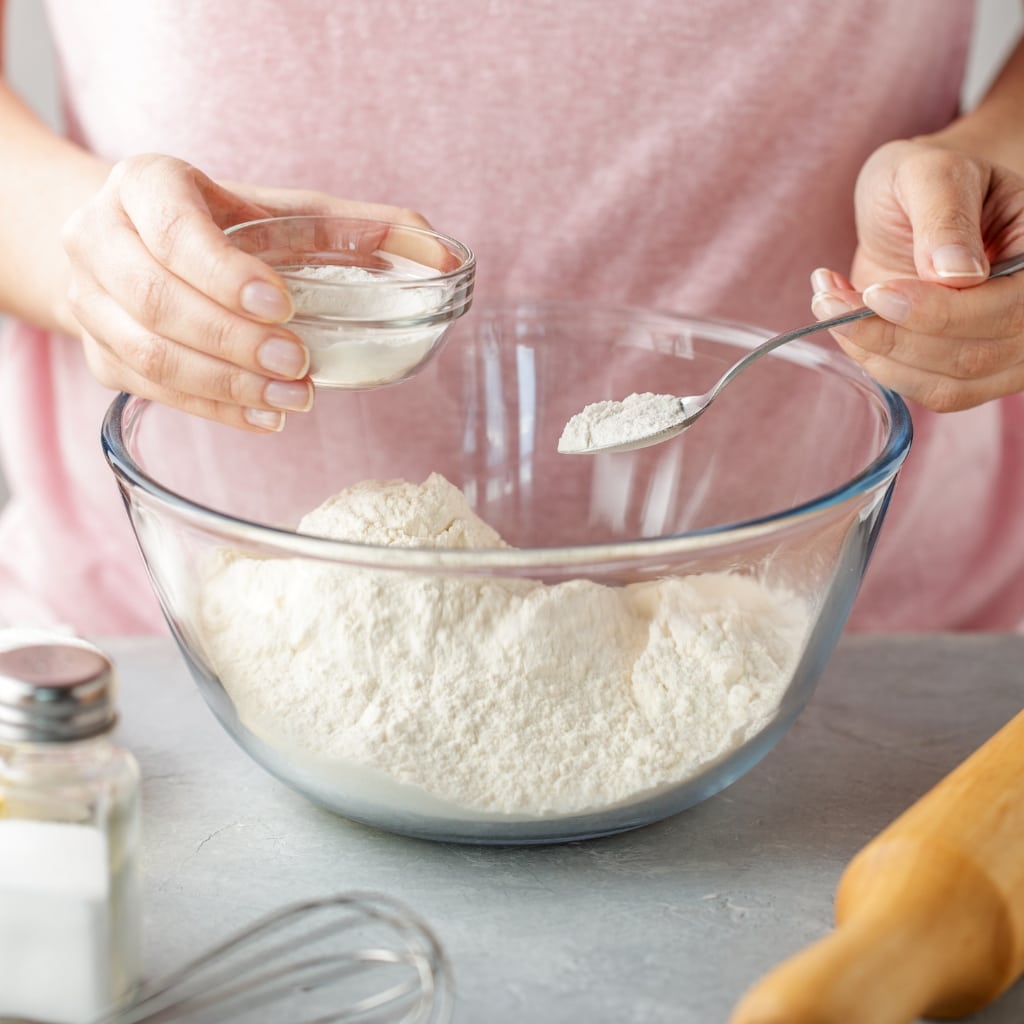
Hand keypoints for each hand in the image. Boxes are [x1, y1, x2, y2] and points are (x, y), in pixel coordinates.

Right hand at [61, 153, 433, 429]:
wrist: (133, 242)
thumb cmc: (224, 225)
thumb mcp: (285, 213)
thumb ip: (363, 229)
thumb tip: (447, 255)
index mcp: (144, 184)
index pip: (174, 228)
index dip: (225, 272)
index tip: (282, 305)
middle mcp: (98, 236)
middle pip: (156, 300)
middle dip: (233, 341)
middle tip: (300, 365)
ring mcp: (88, 300)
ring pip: (147, 354)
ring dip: (226, 384)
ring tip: (293, 400)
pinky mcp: (99, 354)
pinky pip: (150, 391)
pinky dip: (212, 409)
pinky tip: (265, 417)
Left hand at [808, 138, 1023, 410]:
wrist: (910, 205)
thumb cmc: (926, 181)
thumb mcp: (931, 173)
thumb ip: (946, 216)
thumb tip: (959, 274)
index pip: (1006, 308)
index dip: (938, 312)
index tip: (875, 292)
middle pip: (974, 356)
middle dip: (892, 335)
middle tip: (831, 299)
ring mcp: (1005, 348)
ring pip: (947, 385)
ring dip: (876, 354)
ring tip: (829, 304)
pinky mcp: (964, 370)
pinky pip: (927, 392)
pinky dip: (877, 365)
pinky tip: (845, 325)